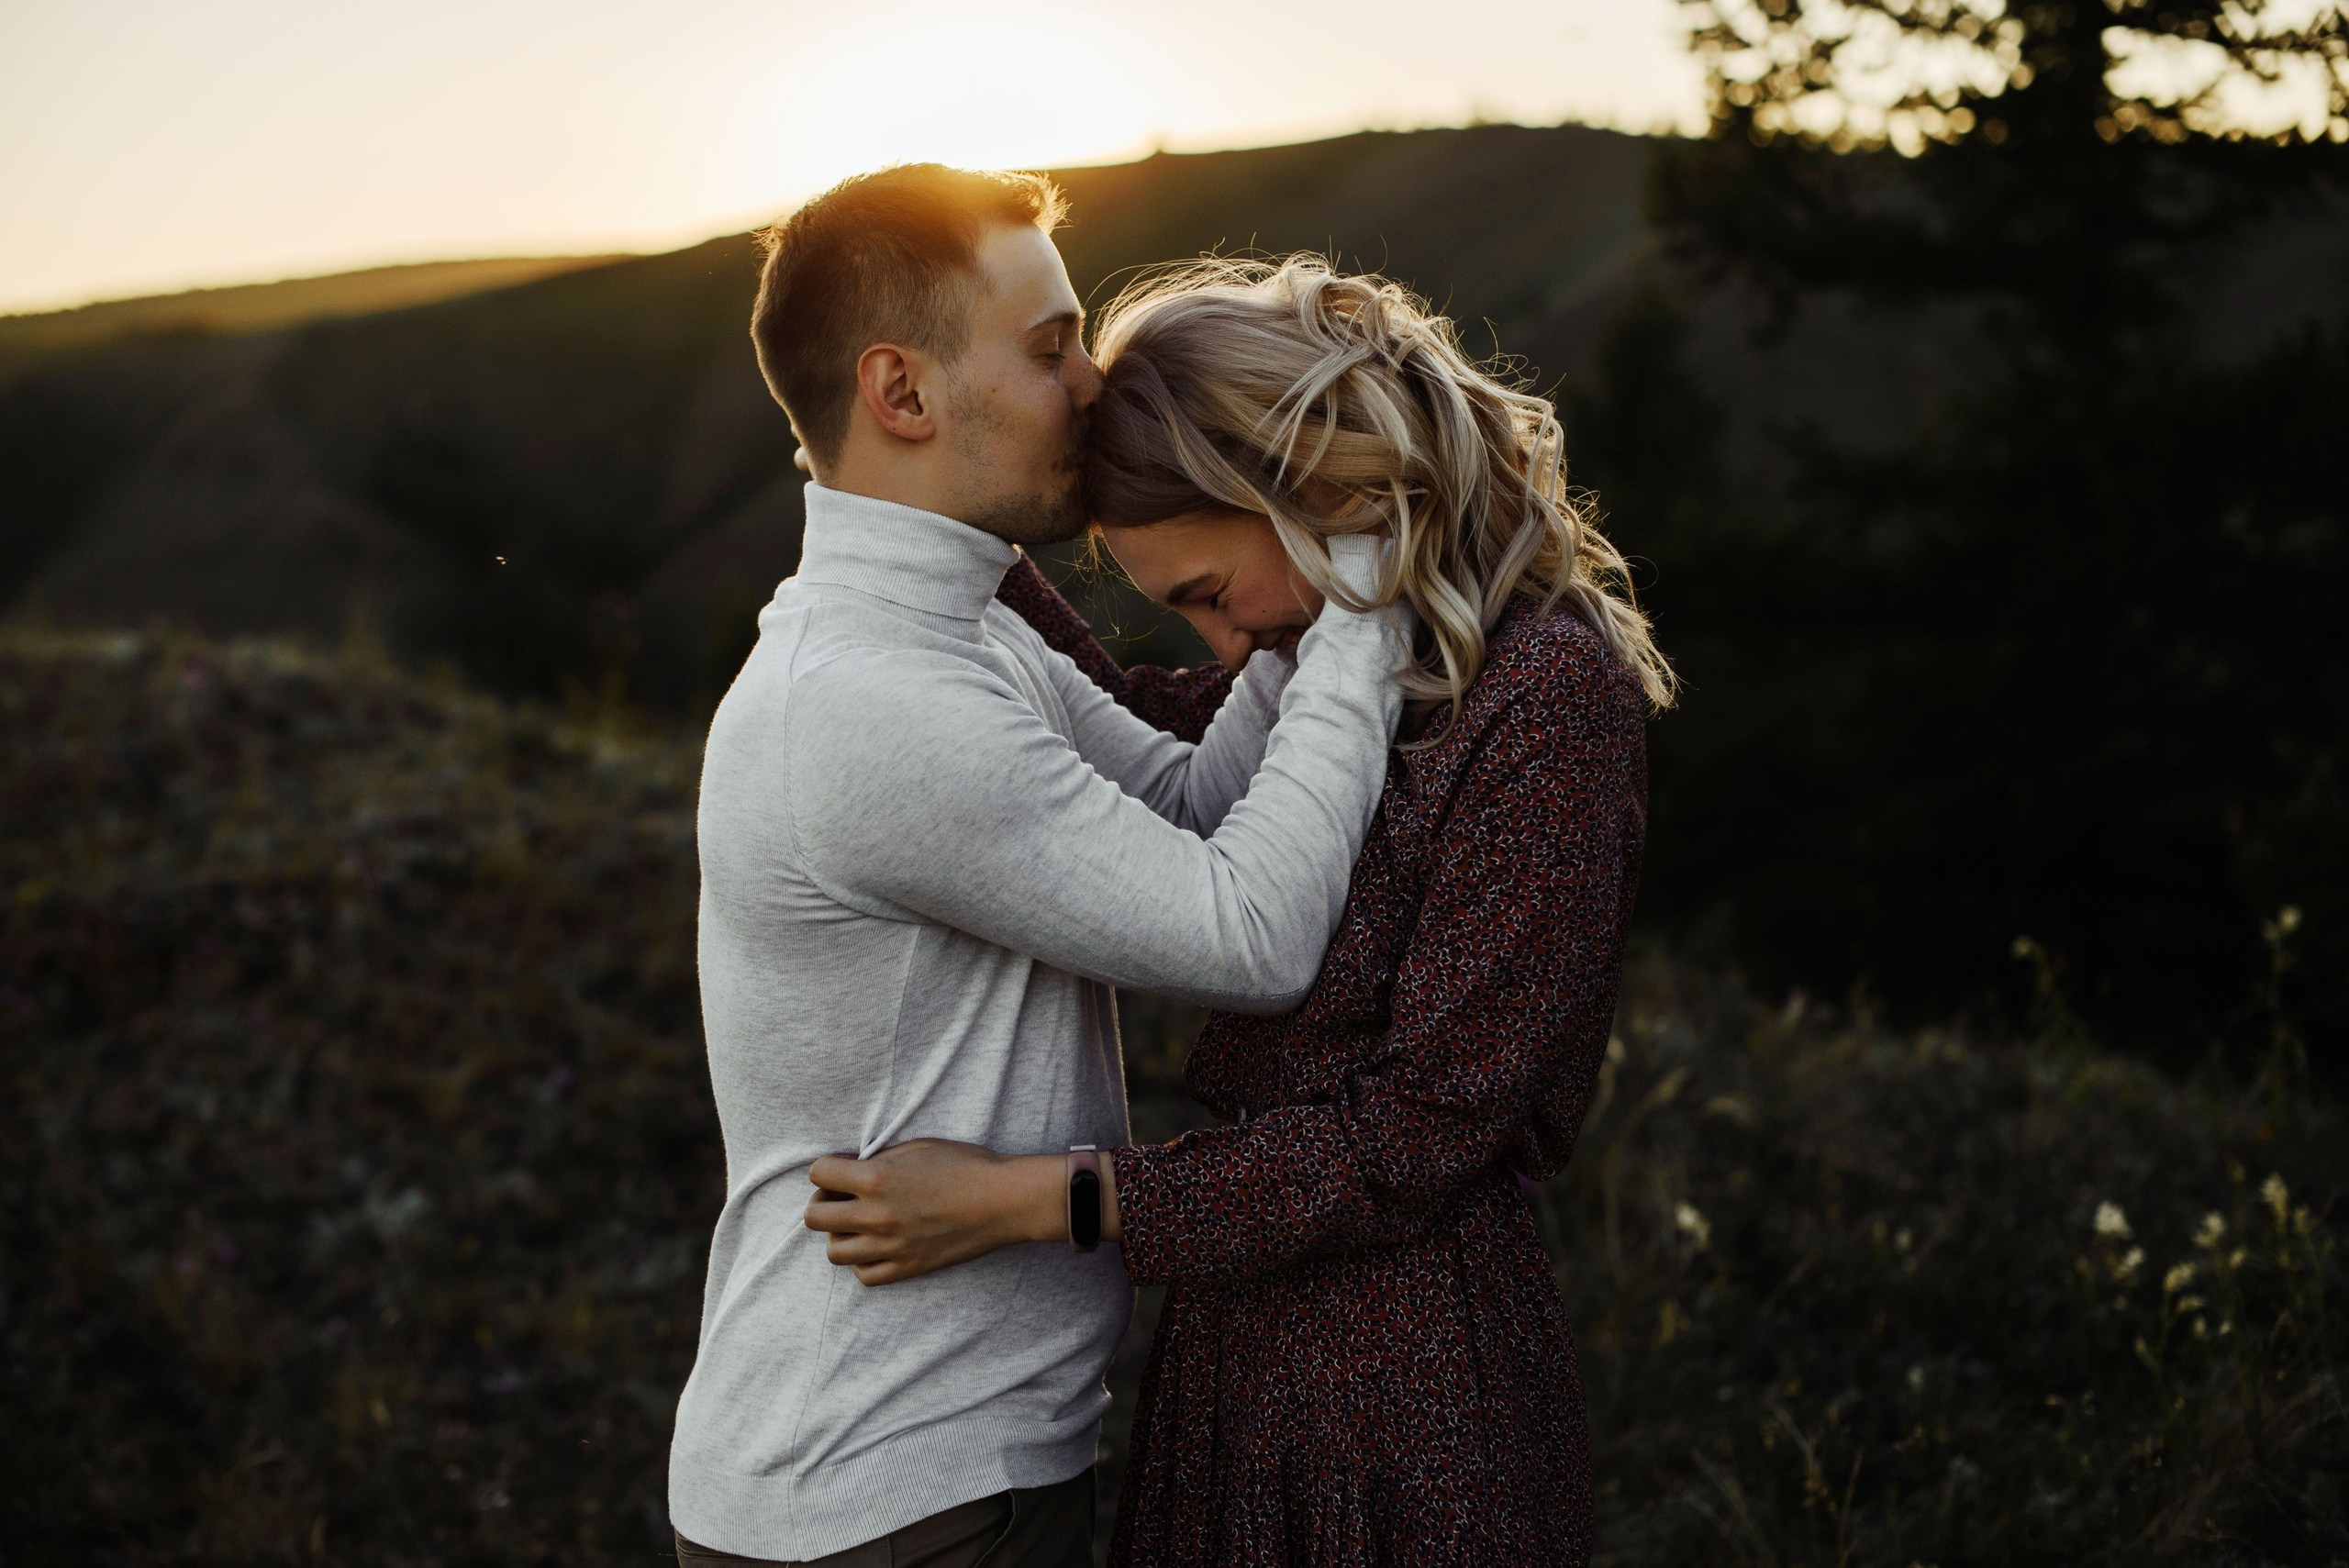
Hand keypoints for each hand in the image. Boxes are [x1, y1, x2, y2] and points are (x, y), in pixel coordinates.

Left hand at [804, 1140, 1064, 1285]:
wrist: (1003, 1201)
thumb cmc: (965, 1165)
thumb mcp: (917, 1147)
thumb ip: (879, 1160)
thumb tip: (853, 1169)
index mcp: (876, 1178)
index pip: (818, 1172)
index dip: (827, 1168)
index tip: (841, 1169)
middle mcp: (875, 1215)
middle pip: (815, 1218)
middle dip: (823, 1202)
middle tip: (841, 1197)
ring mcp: (890, 1246)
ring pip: (834, 1252)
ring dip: (840, 1235)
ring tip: (858, 1224)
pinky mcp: (907, 1268)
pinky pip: (864, 1275)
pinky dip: (863, 1261)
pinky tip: (877, 1245)